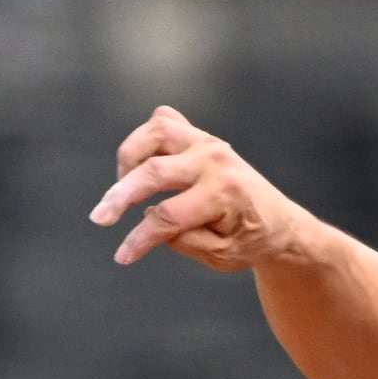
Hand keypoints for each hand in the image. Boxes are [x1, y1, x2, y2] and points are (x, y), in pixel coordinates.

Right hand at [91, 108, 320, 271]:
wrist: (278, 221)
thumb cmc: (249, 241)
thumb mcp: (223, 257)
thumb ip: (185, 241)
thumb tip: (148, 221)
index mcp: (224, 194)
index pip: (169, 216)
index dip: (140, 239)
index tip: (122, 256)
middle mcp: (215, 161)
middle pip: (155, 171)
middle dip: (120, 196)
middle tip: (99, 219)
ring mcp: (207, 143)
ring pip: (157, 132)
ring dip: (130, 157)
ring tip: (123, 187)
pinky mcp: (199, 136)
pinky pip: (165, 122)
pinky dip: (145, 138)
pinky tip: (139, 165)